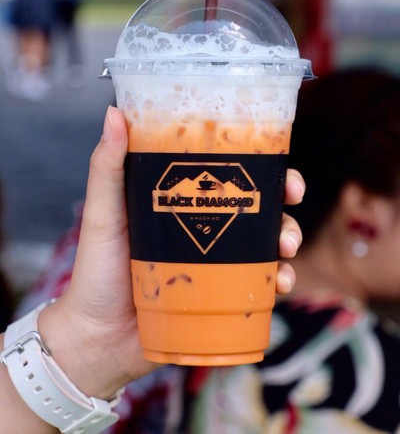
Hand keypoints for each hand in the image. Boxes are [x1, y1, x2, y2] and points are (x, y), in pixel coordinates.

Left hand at [40, 107, 303, 398]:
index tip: (276, 160)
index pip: (228, 173)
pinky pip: (261, 283)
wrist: (99, 338)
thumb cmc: (96, 270)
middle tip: (291, 199)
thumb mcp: (103, 213)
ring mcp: (218, 262)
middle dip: (284, 199)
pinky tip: (279, 282)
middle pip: (258, 204)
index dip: (259, 163)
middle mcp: (207, 226)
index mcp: (184, 200)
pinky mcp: (223, 294)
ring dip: (288, 237)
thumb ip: (107, 166)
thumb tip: (114, 112)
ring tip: (285, 247)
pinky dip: (278, 280)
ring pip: (268, 242)